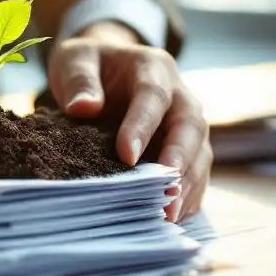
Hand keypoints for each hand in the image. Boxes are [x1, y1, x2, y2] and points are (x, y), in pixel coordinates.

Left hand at [47, 21, 210, 221]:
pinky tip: (174, 216)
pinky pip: (196, 171)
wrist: (105, 66)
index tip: (127, 156)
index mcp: (153, 67)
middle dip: (180, 161)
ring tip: (169, 214)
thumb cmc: (90, 64)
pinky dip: (189, 194)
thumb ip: (79, 80)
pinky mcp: (185, 146)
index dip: (143, 126)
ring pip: (200, 152)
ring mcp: (186, 122)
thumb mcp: (75, 59)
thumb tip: (83, 107)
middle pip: (190, 126)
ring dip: (188, 184)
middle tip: (165, 193)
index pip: (153, 96)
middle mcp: (179, 94)